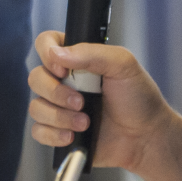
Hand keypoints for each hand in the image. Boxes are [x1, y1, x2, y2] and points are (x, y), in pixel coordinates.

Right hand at [28, 31, 181, 180]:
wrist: (146, 137)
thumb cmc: (139, 97)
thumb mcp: (123, 65)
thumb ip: (92, 53)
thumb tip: (57, 53)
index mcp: (80, 59)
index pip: (47, 44)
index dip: (47, 54)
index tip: (63, 70)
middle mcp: (66, 80)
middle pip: (35, 77)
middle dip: (55, 92)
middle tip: (80, 101)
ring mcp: (61, 106)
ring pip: (36, 107)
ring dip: (59, 116)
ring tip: (85, 122)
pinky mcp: (59, 131)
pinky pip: (38, 131)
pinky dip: (53, 135)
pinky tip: (73, 136)